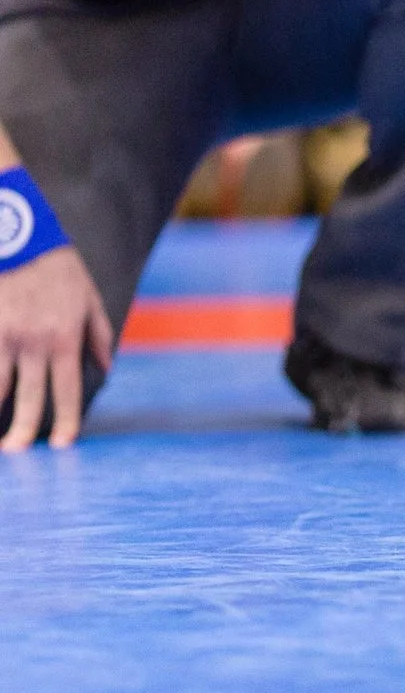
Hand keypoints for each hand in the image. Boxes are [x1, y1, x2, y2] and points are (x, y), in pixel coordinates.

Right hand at [0, 246, 113, 450]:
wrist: (22, 241)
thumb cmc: (61, 271)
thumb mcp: (90, 302)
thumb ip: (99, 337)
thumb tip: (107, 368)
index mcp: (65, 340)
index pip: (66, 390)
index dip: (65, 420)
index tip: (61, 444)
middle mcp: (36, 344)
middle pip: (31, 397)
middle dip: (25, 428)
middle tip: (19, 452)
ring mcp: (6, 338)